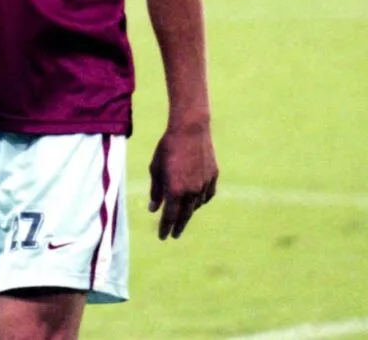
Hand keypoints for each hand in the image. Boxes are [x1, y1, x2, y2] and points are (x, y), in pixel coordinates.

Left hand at [147, 124, 217, 239]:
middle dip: (178, 226)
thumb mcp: (156, 168)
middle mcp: (192, 191)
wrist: (190, 129)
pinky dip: (200, 200)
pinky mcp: (213, 177)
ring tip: (182, 214)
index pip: (170, 216)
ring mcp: (205, 184)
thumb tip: (154, 209)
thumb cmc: (167, 147)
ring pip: (196, 205)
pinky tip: (196, 201)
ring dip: (188, 211)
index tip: (162, 237)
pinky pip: (207, 195)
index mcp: (175, 190)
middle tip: (173, 235)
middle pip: (185, 215)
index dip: (165, 228)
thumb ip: (156, 190)